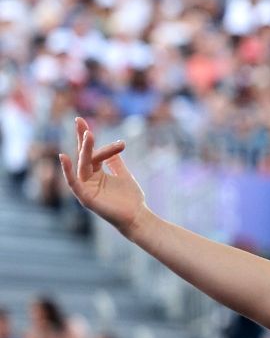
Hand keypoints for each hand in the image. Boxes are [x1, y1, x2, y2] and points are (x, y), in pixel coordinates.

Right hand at [58, 117, 145, 234]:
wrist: (137, 217)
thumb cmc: (131, 198)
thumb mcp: (123, 175)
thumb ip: (115, 162)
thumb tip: (113, 148)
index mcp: (96, 173)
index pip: (90, 152)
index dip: (87, 137)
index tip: (88, 123)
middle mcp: (88, 179)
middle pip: (83, 155)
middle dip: (82, 138)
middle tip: (80, 120)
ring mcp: (85, 188)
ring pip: (83, 165)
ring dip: (84, 150)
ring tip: (88, 134)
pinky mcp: (85, 197)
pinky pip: (73, 182)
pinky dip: (67, 170)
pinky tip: (63, 157)